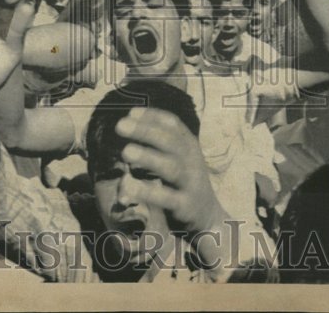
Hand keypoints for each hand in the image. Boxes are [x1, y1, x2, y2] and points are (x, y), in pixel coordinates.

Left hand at [116, 107, 225, 235]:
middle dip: (145, 131)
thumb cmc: (184, 181)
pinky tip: (128, 187)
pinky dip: (146, 191)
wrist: (208, 216)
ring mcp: (190, 183)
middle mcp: (192, 160)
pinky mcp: (185, 205)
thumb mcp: (178, 157)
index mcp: (188, 145)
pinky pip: (166, 198)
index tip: (131, 112)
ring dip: (147, 158)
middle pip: (170, 141)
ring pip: (170, 167)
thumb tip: (128, 121)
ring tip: (126, 152)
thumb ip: (158, 142)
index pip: (173, 124)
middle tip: (120, 125)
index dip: (153, 116)